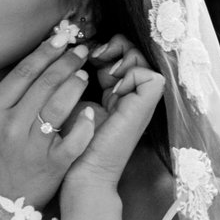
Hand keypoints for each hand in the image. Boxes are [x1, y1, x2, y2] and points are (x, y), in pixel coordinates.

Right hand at [0, 32, 96, 209]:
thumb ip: (9, 97)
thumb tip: (37, 62)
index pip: (23, 72)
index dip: (45, 52)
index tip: (61, 40)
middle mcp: (10, 126)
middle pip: (44, 84)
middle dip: (67, 62)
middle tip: (81, 52)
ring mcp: (31, 146)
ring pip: (60, 105)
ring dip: (76, 85)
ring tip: (83, 75)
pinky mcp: (52, 164)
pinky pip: (74, 137)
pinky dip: (84, 123)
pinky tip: (89, 111)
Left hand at [68, 35, 165, 190]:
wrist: (84, 175)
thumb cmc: (72, 144)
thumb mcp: (72, 105)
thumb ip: (74, 84)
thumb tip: (68, 57)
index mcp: (116, 94)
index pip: (121, 57)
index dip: (106, 48)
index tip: (85, 53)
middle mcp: (131, 96)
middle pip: (135, 53)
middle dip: (116, 45)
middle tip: (94, 53)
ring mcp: (140, 103)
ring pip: (144, 60)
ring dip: (122, 55)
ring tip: (101, 66)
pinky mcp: (144, 109)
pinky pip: (150, 76)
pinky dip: (131, 73)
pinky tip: (111, 83)